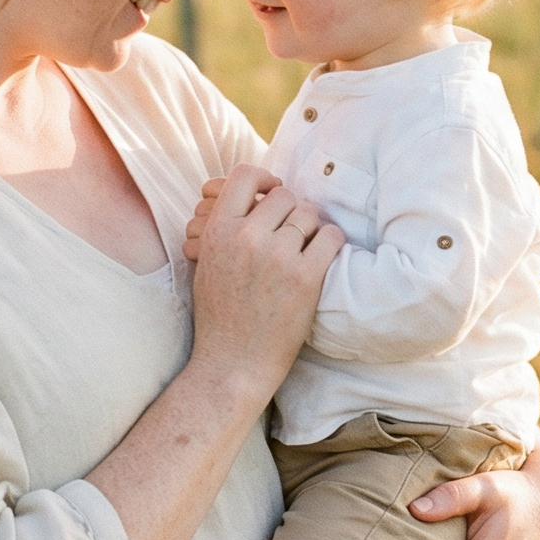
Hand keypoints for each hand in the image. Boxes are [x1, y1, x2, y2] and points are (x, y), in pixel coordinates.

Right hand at [187, 165, 339, 405]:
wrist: (232, 363)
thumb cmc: (219, 316)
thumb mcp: (207, 264)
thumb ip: (224, 229)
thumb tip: (248, 198)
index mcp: (218, 231)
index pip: (244, 176)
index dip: (264, 177)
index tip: (272, 190)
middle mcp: (246, 237)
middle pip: (284, 195)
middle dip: (291, 210)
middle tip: (292, 232)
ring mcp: (277, 256)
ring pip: (309, 214)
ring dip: (312, 227)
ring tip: (306, 248)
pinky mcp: (305, 277)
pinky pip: (331, 237)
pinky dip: (332, 241)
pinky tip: (324, 254)